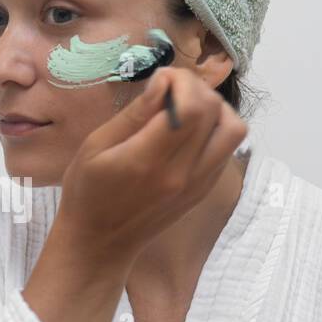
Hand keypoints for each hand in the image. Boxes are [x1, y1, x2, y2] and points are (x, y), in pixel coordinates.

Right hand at [56, 67, 247, 266]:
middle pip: (216, 112)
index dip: (182, 82)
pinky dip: (215, 128)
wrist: (101, 243)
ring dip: (215, 108)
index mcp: (150, 161)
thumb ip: (135, 114)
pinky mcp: (204, 189)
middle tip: (169, 88)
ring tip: (185, 106)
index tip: (161, 78)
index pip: (192, 107)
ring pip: (233, 130)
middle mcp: (182, 173)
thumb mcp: (96, 146)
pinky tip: (188, 130)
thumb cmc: (87, 193)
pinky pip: (227, 149)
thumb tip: (163, 82)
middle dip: (196, 88)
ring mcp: (199, 184)